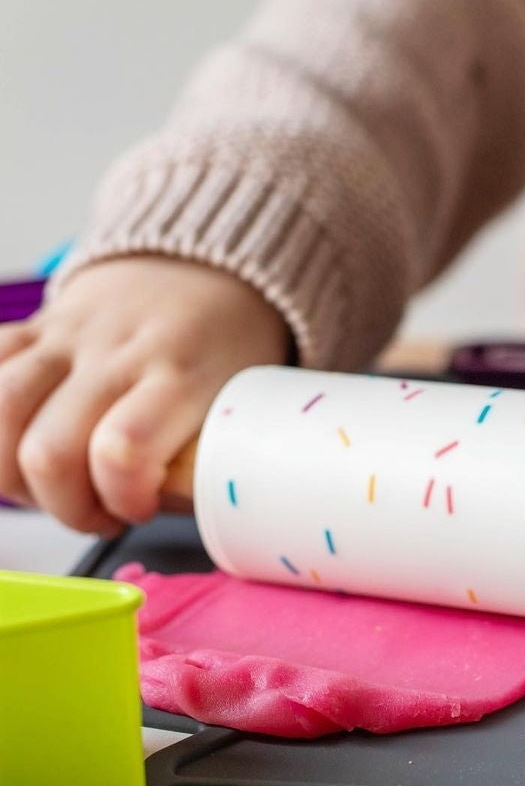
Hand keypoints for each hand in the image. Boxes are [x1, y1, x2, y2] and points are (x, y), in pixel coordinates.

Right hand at [0, 257, 287, 533]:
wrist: (202, 270)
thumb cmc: (227, 351)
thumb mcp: (241, 405)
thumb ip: (203, 462)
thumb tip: (159, 510)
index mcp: (180, 378)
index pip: (122, 451)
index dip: (121, 499)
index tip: (143, 509)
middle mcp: (117, 355)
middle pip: (49, 451)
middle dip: (67, 508)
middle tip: (102, 514)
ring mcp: (67, 338)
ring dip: (16, 478)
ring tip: (59, 489)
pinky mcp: (32, 328)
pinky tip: (21, 447)